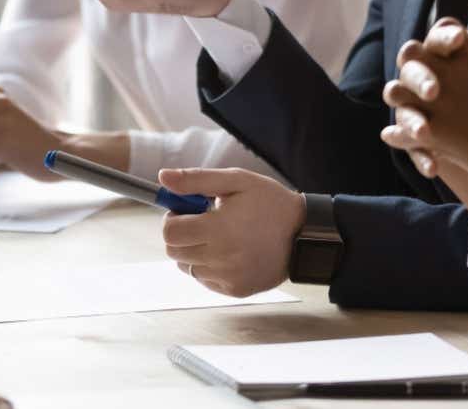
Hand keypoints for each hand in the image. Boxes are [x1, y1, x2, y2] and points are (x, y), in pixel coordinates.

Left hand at [158, 167, 304, 297]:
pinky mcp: (236, 290)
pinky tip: (228, 251)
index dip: (172, 219)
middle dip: (181, 234)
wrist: (304, 234)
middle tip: (202, 221)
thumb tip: (163, 178)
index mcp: (218, 229)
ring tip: (218, 236)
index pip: (169, 233)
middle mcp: (221, 258)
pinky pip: (206, 279)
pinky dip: (209, 266)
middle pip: (174, 251)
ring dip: (194, 251)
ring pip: (188, 266)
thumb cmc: (269, 203)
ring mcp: (228, 277)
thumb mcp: (235, 181)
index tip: (186, 210)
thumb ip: (196, 180)